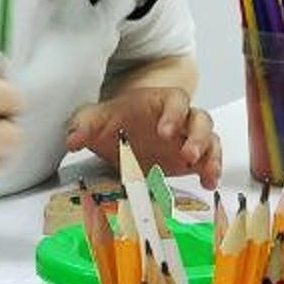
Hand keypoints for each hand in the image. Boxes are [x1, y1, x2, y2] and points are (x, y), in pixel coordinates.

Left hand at [66, 86, 221, 189]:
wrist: (119, 134)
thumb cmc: (113, 122)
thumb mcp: (95, 120)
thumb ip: (83, 126)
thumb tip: (72, 140)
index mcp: (160, 102)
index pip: (176, 100)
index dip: (174, 114)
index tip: (165, 132)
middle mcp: (180, 119)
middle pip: (201, 119)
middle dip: (198, 137)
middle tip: (186, 155)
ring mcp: (189, 138)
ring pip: (211, 139)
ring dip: (210, 155)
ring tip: (205, 173)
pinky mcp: (192, 159)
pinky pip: (210, 160)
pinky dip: (212, 171)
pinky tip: (208, 183)